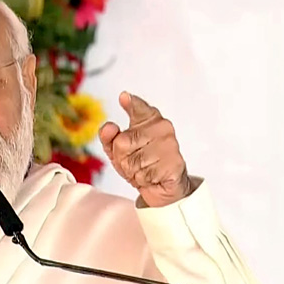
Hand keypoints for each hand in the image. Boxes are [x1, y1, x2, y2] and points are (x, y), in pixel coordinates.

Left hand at [99, 92, 189, 207]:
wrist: (162, 186)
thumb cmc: (141, 163)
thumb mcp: (117, 149)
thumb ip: (109, 137)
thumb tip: (109, 127)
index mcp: (150, 119)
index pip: (139, 108)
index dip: (132, 104)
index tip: (124, 97)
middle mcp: (162, 128)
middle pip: (122, 143)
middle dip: (122, 159)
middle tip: (134, 162)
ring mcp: (170, 145)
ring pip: (132, 161)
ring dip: (133, 172)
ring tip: (144, 169)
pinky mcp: (174, 164)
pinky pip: (144, 174)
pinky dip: (143, 180)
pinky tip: (152, 176)